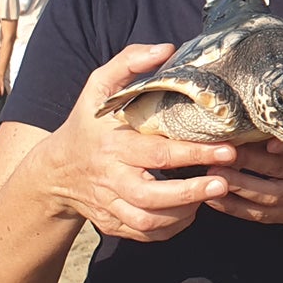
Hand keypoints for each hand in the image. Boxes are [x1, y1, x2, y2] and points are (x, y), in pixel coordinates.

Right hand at [41, 42, 234, 240]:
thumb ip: (129, 63)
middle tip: (225, 182)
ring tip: (211, 195)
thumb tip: (166, 48)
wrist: (55, 170)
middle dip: (193, 193)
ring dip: (184, 213)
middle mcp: (111, 179)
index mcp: (114, 146)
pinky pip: (144, 234)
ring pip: (149, 221)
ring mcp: (110, 205)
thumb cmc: (86, 123)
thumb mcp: (99, 86)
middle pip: (153, 197)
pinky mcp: (112, 224)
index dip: (194, 153)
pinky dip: (170, 229)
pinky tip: (190, 211)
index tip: (227, 150)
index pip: (158, 153)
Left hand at [204, 126, 282, 229]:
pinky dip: (238, 209)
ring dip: (236, 184)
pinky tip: (214, 199)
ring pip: (266, 194)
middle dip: (243, 160)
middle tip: (213, 148)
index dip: (281, 142)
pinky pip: (262, 215)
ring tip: (208, 172)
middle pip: (275, 168)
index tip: (258, 136)